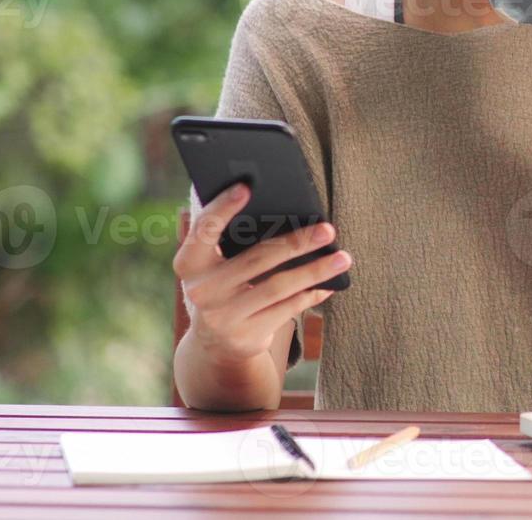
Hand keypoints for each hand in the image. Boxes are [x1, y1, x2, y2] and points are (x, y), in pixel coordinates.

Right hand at [173, 183, 349, 366]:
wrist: (214, 346)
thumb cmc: (222, 288)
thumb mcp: (215, 267)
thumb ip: (231, 240)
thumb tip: (280, 208)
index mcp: (189, 264)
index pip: (203, 229)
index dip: (222, 207)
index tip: (246, 186)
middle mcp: (201, 291)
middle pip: (256, 259)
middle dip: (297, 242)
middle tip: (327, 229)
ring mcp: (222, 317)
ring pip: (278, 286)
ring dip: (315, 270)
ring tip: (342, 257)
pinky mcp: (245, 336)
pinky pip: (287, 310)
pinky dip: (311, 294)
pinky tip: (330, 283)